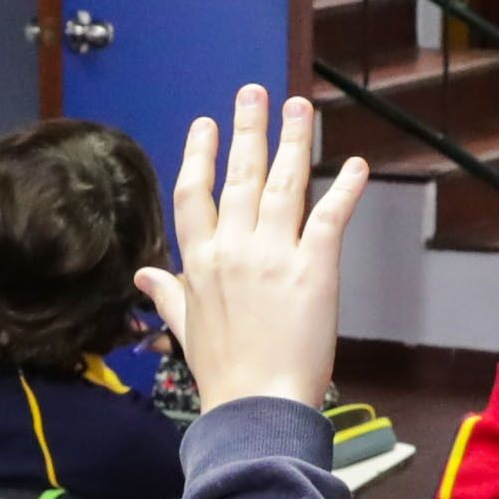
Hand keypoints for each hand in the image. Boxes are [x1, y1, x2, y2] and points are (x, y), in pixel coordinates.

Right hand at [133, 86, 369, 413]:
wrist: (257, 406)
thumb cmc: (223, 375)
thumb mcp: (186, 329)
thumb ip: (167, 294)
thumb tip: (144, 274)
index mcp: (199, 262)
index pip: (194, 194)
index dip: (200, 155)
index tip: (205, 124)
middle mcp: (233, 249)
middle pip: (239, 175)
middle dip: (247, 130)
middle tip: (255, 92)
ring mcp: (273, 255)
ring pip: (281, 184)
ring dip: (291, 141)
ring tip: (297, 107)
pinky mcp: (313, 267)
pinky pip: (329, 216)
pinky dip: (344, 188)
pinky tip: (354, 164)